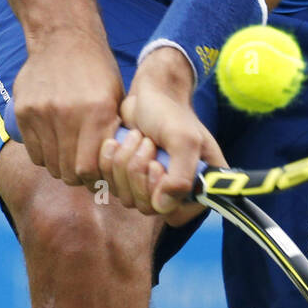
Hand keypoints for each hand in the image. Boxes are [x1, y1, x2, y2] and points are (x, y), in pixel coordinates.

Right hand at [10, 27, 123, 186]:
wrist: (63, 36)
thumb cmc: (97, 69)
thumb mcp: (117, 96)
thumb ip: (114, 131)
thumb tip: (117, 168)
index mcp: (97, 111)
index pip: (88, 169)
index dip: (93, 178)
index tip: (97, 174)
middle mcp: (68, 114)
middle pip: (67, 170)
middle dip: (76, 176)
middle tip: (82, 169)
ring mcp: (42, 113)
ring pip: (48, 163)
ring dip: (59, 165)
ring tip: (68, 155)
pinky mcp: (23, 111)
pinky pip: (33, 150)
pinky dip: (43, 154)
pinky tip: (52, 144)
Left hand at [99, 48, 225, 223]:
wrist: (149, 92)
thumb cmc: (171, 113)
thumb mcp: (184, 140)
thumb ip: (181, 178)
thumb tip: (162, 207)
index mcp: (198, 185)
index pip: (177, 215)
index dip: (162, 195)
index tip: (157, 166)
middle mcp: (175, 190)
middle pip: (147, 207)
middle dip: (140, 171)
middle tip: (147, 143)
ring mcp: (149, 185)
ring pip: (127, 197)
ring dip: (125, 162)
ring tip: (137, 137)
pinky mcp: (127, 178)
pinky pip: (110, 185)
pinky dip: (110, 161)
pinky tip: (117, 141)